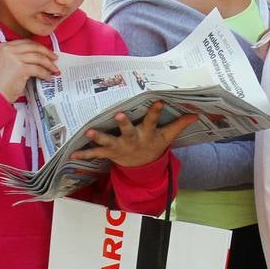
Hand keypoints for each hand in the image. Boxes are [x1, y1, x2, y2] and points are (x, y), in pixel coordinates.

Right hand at [0, 40, 59, 102]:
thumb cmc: (3, 80)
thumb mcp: (9, 62)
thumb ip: (21, 56)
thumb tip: (41, 56)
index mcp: (5, 46)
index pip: (27, 42)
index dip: (40, 47)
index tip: (48, 52)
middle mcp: (9, 49)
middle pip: (34, 47)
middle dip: (47, 53)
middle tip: (55, 59)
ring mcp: (14, 58)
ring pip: (39, 58)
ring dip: (49, 65)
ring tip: (55, 70)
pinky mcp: (21, 68)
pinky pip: (38, 69)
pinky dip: (45, 74)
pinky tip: (48, 78)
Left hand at [70, 101, 197, 168]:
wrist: (142, 167)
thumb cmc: (153, 145)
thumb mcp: (167, 136)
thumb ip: (179, 124)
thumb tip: (196, 114)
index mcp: (147, 134)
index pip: (153, 120)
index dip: (155, 111)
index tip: (158, 100)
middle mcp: (133, 140)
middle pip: (128, 131)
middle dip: (123, 123)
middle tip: (118, 115)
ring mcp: (120, 147)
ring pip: (109, 142)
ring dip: (98, 137)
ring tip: (89, 132)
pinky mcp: (109, 153)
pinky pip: (96, 154)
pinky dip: (85, 154)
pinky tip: (73, 154)